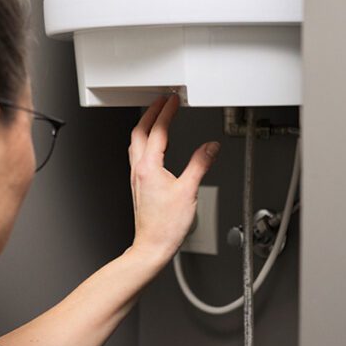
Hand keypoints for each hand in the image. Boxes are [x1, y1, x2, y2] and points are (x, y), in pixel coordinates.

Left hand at [127, 95, 219, 266]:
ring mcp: (136, 177)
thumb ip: (200, 164)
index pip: (158, 131)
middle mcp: (139, 169)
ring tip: (156, 118)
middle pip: (139, 131)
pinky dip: (145, 142)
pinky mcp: (139, 185)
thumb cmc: (166, 225)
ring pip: (136, 142)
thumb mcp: (189, 191)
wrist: (152, 245)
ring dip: (145, 126)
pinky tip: (154, 147)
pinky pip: (138, 155)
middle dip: (151, 113)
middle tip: (162, 102)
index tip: (173, 100)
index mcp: (149, 167)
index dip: (166, 112)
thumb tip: (210, 147)